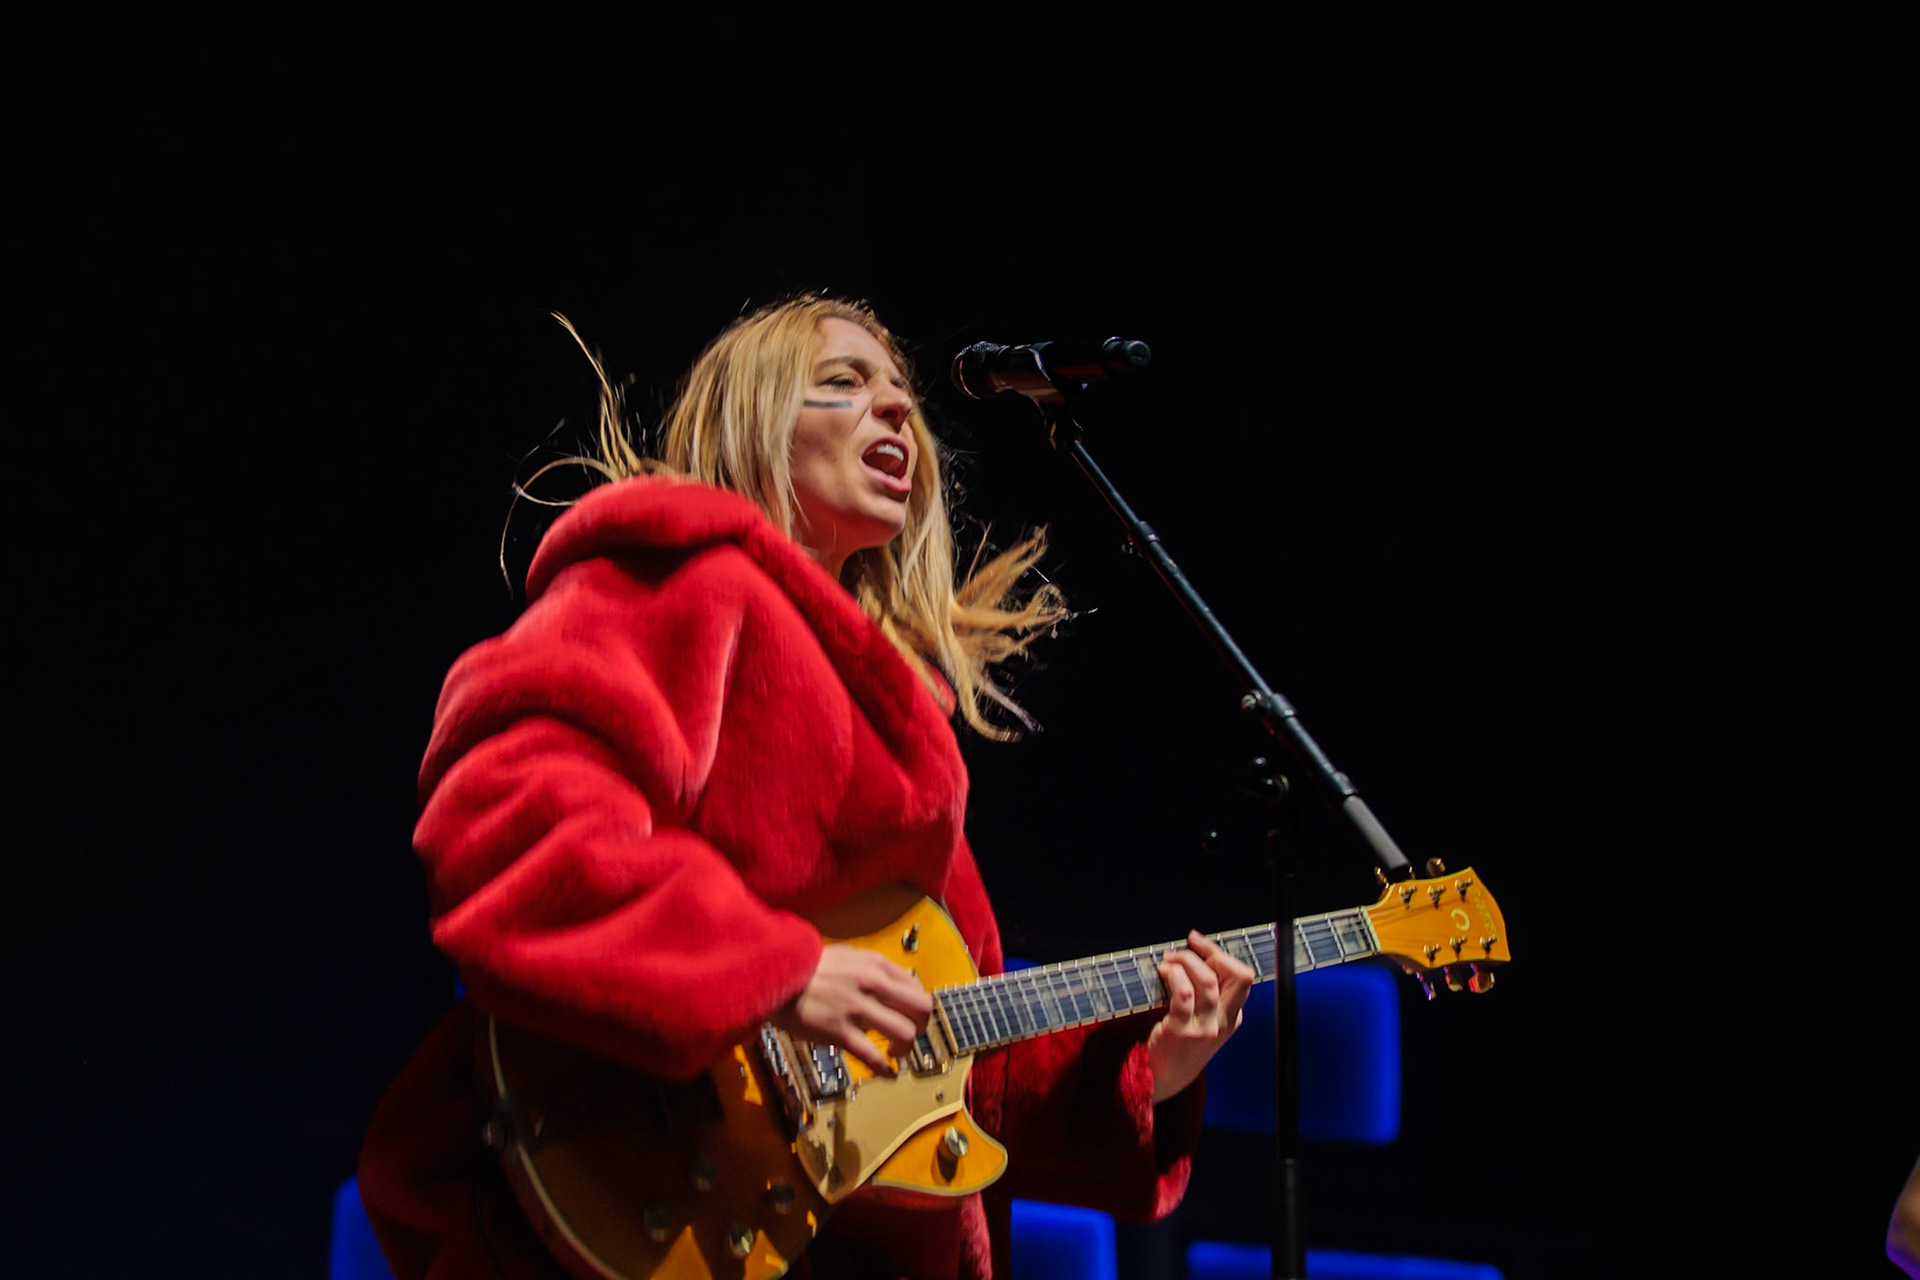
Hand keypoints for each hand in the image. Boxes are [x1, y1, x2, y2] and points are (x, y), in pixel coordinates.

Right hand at [773, 943, 932, 1073]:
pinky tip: (887, 1074)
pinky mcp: (840, 1033)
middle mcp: (873, 985)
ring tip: (895, 1052)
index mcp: (876, 965)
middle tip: (911, 1035)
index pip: (917, 988)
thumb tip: (892, 986)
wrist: (776, 975)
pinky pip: (873, 1057)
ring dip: (905, 1048)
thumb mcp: (847, 955)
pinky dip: (885, 1070)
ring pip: (904, 1034)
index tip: (911, 1016)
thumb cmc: (808, 966)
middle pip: (921, 1010)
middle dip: (921, 1026)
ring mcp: (857, 1010)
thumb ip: (871, 969)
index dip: (918, 1007)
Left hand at [1147, 931, 1254, 1102]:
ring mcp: (1204, 1028)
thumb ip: (1207, 995)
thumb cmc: (1180, 1043)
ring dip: (1186, 960)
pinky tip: (1164, 973)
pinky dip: (1174, 975)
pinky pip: (1183, 993)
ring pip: (1207, 980)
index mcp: (1232, 1018)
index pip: (1241, 977)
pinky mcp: (1181, 1031)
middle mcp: (1223, 1023)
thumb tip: (1194, 956)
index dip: (1220, 954)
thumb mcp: (1205, 1022)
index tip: (1198, 942)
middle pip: (1238, 976)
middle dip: (1212, 952)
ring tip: (1168, 961)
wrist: (1163, 1077)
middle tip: (1187, 947)